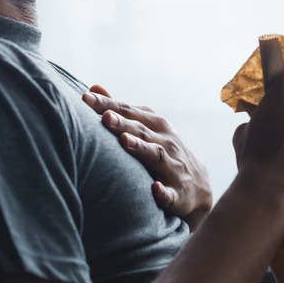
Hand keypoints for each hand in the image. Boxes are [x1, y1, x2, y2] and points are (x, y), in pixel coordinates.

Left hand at [82, 85, 212, 230]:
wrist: (197, 184)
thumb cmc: (161, 149)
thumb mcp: (144, 127)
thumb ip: (119, 110)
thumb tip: (93, 89)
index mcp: (154, 125)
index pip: (128, 111)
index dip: (107, 104)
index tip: (86, 97)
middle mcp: (166, 142)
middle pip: (141, 130)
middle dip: (123, 124)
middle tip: (105, 117)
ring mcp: (173, 167)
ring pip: (157, 155)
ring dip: (141, 148)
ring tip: (125, 142)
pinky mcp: (177, 193)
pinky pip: (170, 193)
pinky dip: (163, 192)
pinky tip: (155, 189)